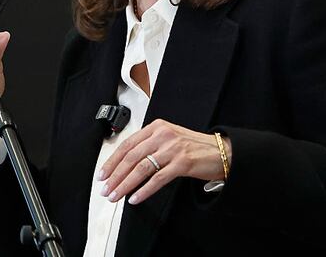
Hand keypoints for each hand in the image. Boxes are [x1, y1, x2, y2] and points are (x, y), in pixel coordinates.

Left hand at [97, 119, 231, 204]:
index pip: (128, 144)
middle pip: (131, 157)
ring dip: (125, 185)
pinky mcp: (182, 163)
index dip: (112, 161)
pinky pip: (157, 179)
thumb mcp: (170, 138)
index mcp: (158, 127)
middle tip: (106, 189)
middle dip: (115, 176)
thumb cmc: (195, 147)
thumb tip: (124, 165)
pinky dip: (144, 190)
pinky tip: (135, 198)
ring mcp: (173, 148)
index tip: (103, 174)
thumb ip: (149, 146)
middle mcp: (164, 135)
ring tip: (116, 196)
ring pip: (141, 168)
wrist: (222, 151)